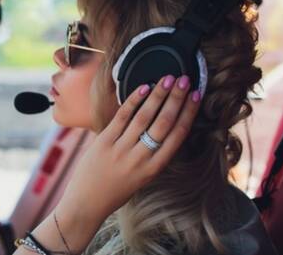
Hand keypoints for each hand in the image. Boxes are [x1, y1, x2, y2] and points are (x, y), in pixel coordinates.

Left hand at [50, 75, 200, 252]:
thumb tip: (161, 127)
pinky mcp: (104, 142)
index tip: (196, 97)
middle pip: (164, 123)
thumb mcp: (142, 178)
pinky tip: (144, 87)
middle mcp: (140, 159)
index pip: (177, 136)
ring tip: (168, 79)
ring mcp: (121, 149)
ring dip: (158, 94)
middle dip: (177, 99)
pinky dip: (134, 100)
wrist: (86, 203)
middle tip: (185, 80)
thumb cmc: (115, 191)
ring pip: (144, 116)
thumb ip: (152, 156)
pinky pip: (122, 116)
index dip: (188, 113)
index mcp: (154, 169)